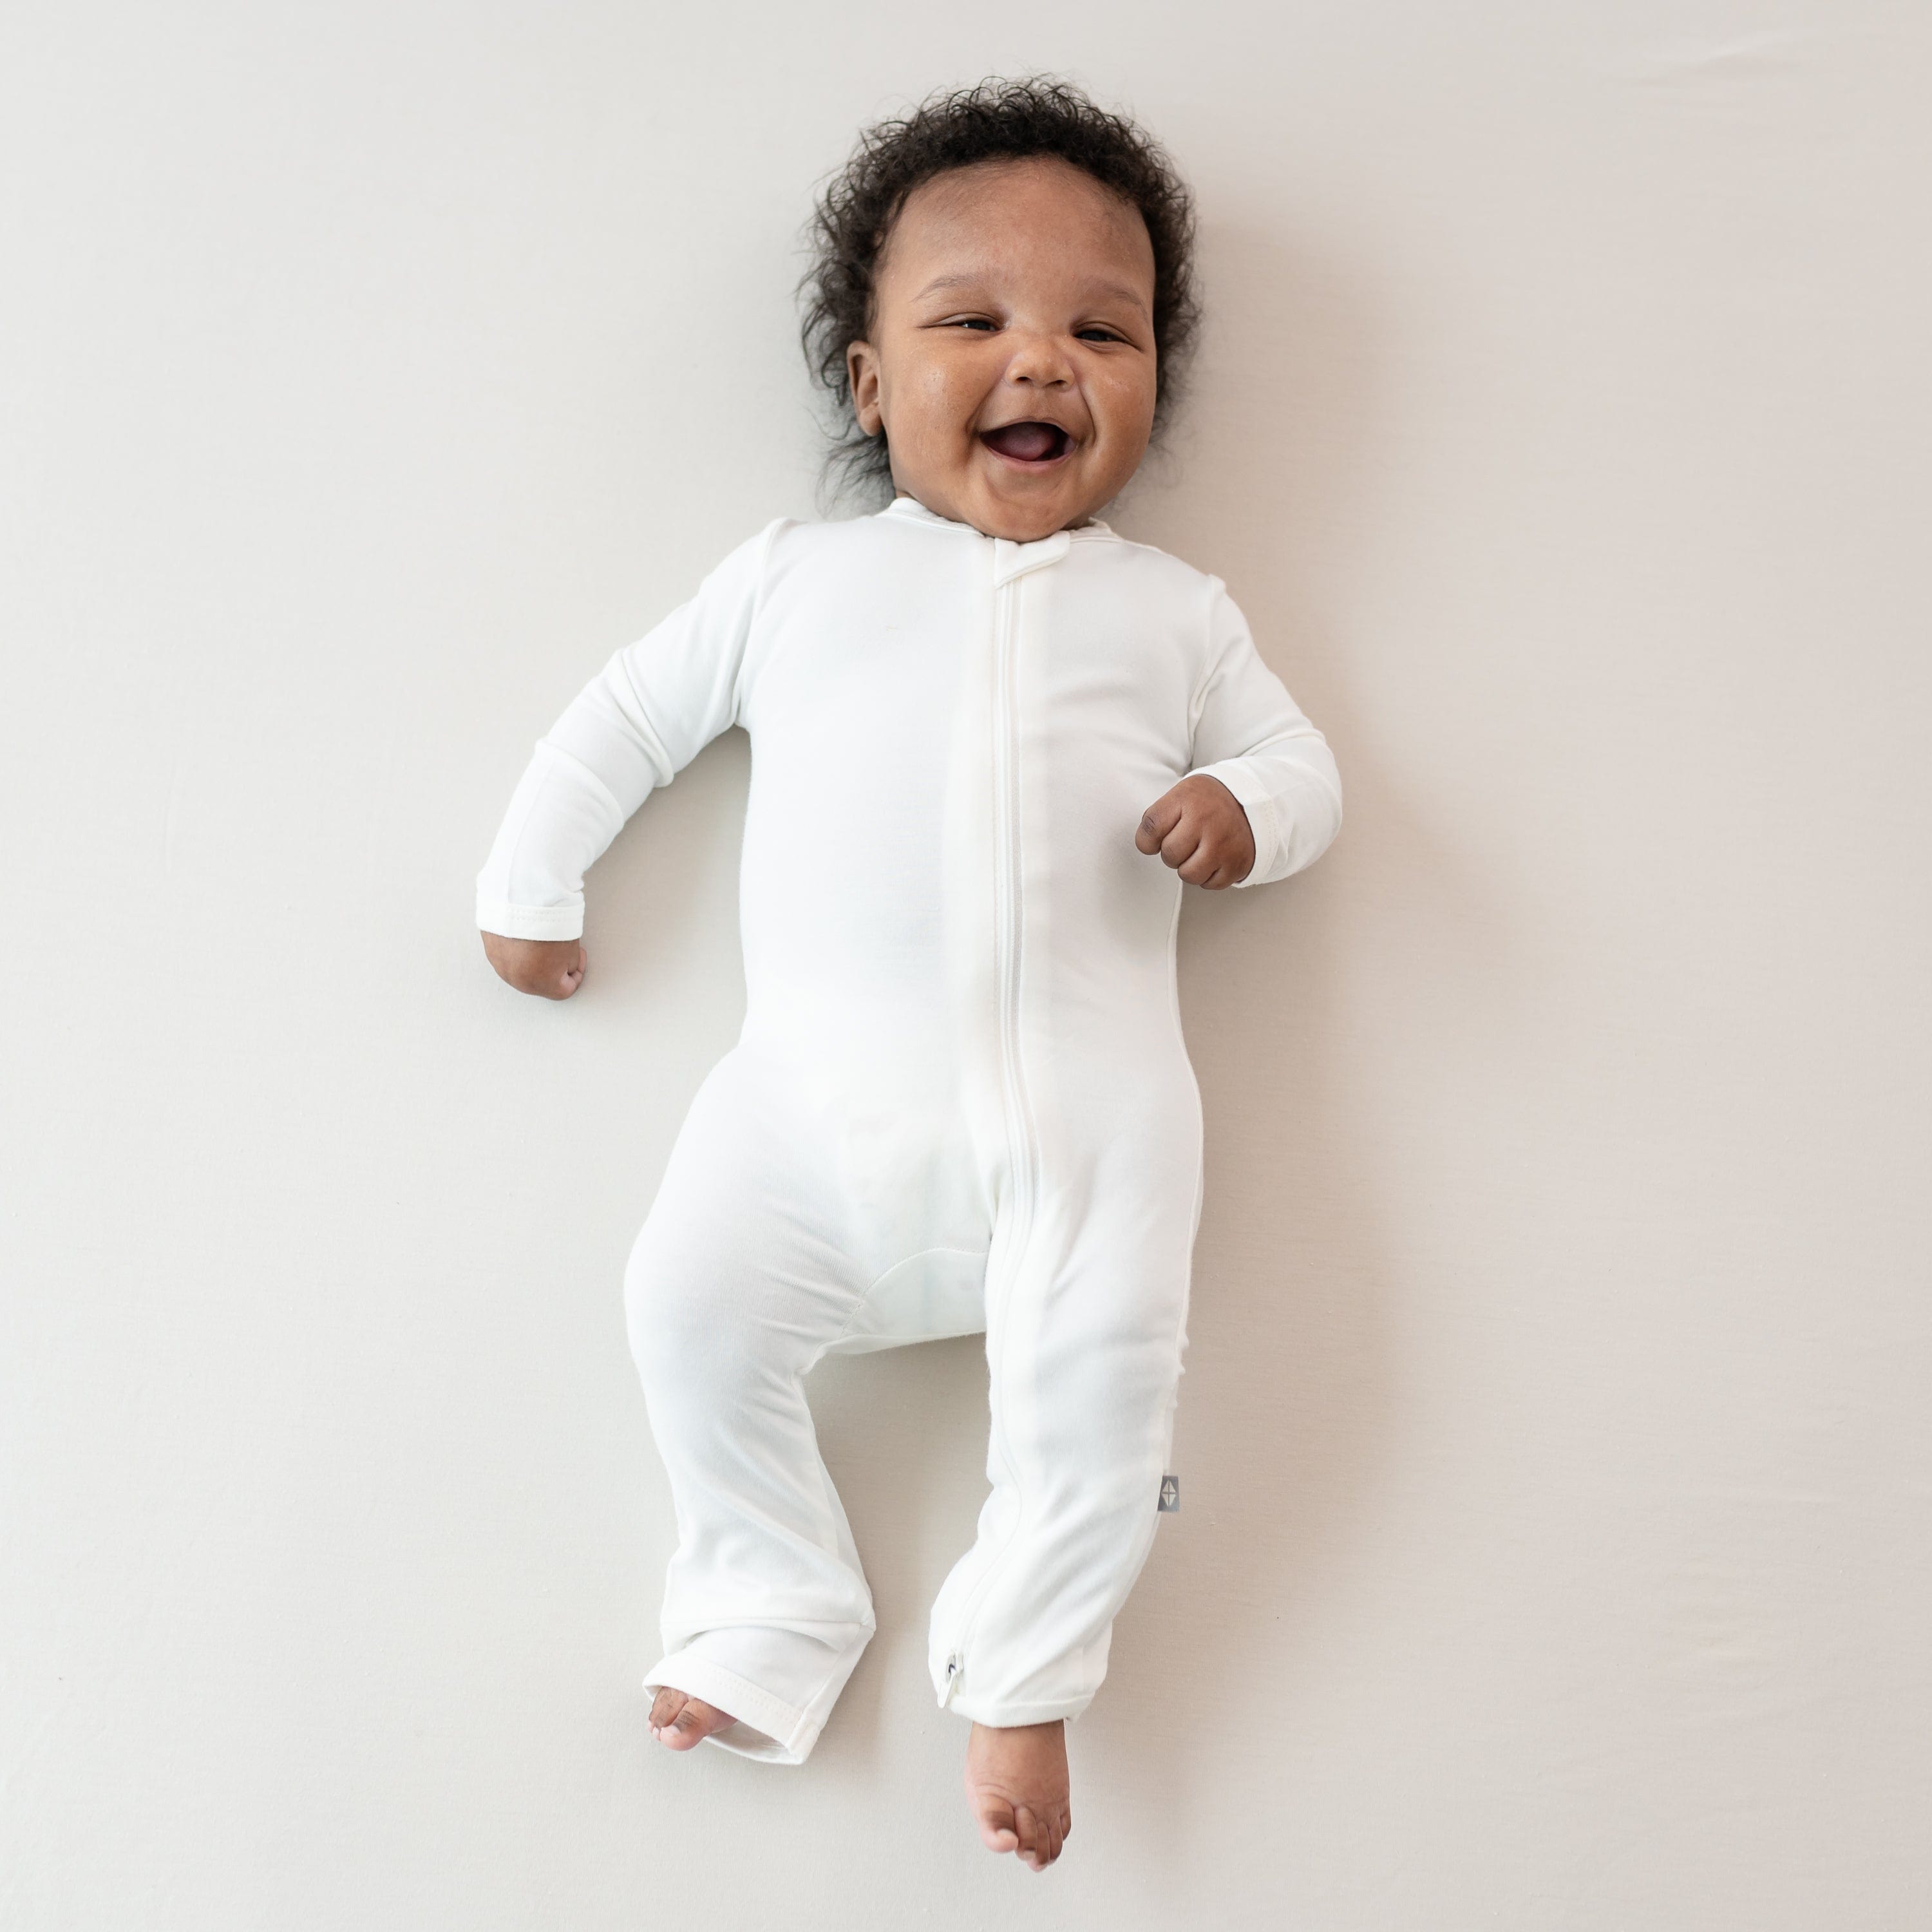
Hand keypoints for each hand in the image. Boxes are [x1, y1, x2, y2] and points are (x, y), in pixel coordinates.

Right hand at [481, 931, 585, 998]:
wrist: (523, 897)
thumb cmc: (549, 922)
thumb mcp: (572, 950)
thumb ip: (567, 966)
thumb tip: (562, 968)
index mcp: (539, 983)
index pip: (563, 991)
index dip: (576, 975)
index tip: (578, 960)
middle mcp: (516, 979)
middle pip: (540, 984)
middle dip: (552, 971)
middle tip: (561, 952)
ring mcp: (500, 965)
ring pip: (522, 972)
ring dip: (533, 962)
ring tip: (543, 942)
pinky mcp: (490, 950)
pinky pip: (508, 958)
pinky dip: (518, 951)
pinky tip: (527, 937)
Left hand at [1135, 774, 1254, 888]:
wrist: (1253, 803)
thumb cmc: (1210, 802)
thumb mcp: (1181, 794)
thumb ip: (1159, 817)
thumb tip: (1146, 845)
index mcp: (1188, 799)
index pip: (1151, 828)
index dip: (1147, 840)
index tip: (1153, 840)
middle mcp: (1206, 822)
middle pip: (1169, 855)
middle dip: (1171, 852)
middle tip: (1185, 841)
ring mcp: (1223, 845)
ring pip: (1187, 875)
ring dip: (1188, 867)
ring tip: (1199, 851)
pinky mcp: (1236, 864)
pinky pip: (1208, 884)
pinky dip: (1208, 876)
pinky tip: (1214, 858)